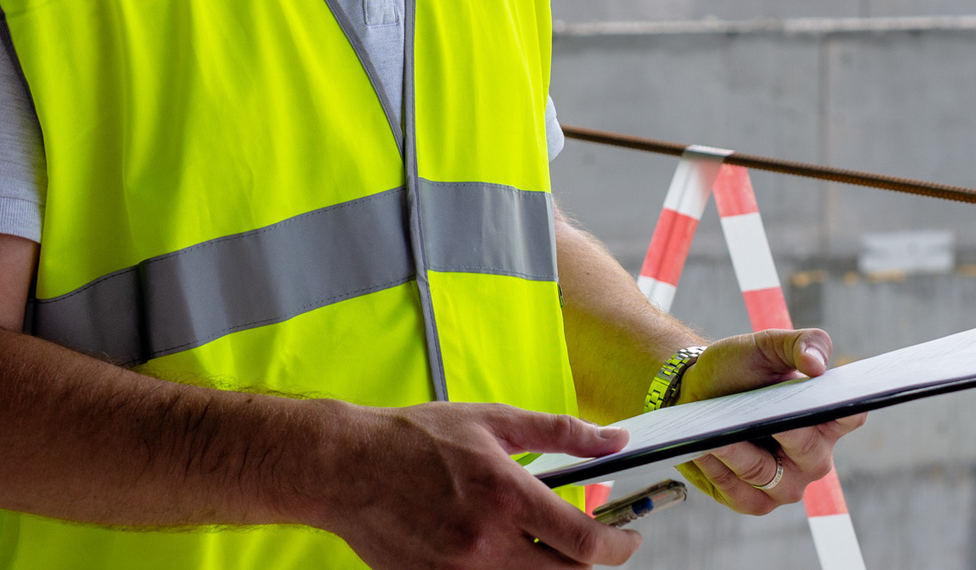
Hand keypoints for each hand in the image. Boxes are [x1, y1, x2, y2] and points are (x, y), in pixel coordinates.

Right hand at [316, 401, 642, 566]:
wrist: (347, 467)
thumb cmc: (415, 439)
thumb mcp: (494, 421)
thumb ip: (561, 432)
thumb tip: (614, 440)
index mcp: (505, 494)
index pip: (585, 542)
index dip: (620, 545)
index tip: (628, 538)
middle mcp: (486, 540)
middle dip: (588, 560)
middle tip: (592, 538)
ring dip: (548, 569)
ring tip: (543, 542)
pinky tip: (503, 551)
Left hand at [671, 330, 867, 515]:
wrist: (695, 392)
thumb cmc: (737, 369)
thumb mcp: (766, 346)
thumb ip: (800, 343)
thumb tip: (817, 364)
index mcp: (824, 415)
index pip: (850, 415)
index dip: (844, 409)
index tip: (825, 400)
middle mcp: (813, 454)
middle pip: (811, 453)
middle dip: (783, 433)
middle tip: (757, 417)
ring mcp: (787, 482)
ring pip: (772, 477)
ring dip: (741, 455)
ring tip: (716, 435)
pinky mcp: (756, 501)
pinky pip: (745, 496)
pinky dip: (722, 473)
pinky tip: (704, 451)